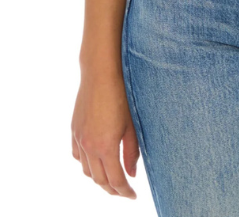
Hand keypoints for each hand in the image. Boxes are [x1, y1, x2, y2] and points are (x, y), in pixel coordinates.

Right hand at [71, 71, 138, 198]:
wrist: (100, 73)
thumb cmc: (122, 95)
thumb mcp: (132, 125)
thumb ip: (131, 152)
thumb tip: (131, 175)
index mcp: (105, 147)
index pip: (115, 180)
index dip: (124, 191)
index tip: (133, 196)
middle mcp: (89, 146)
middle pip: (99, 180)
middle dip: (112, 189)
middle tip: (124, 192)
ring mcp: (79, 138)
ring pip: (87, 171)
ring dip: (99, 179)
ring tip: (111, 179)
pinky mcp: (74, 130)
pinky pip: (77, 156)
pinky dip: (86, 165)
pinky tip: (95, 162)